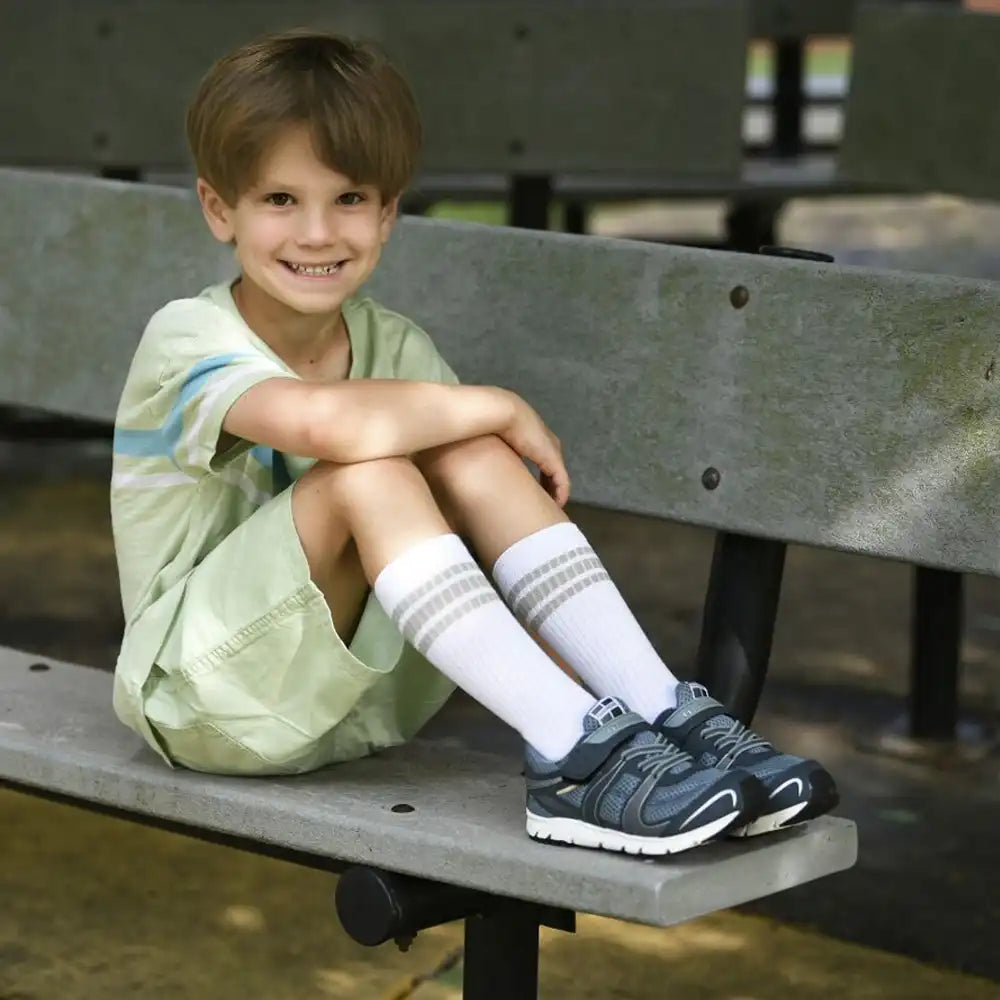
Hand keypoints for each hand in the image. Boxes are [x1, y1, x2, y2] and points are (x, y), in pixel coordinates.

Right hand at [495, 390, 570, 506]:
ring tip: (550, 504)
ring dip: (555, 491)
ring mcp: (552, 450)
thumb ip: (503, 450)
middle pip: (553, 468)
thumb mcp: (499, 439)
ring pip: (558, 476)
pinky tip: (558, 504)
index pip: (544, 458)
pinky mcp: (553, 459)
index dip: (541, 475)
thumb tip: (492, 461)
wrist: (502, 412)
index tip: (535, 488)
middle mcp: (548, 442)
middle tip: (544, 500)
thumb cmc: (495, 423)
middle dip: (549, 484)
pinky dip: (561, 493)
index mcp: (536, 436)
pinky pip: (562, 481)